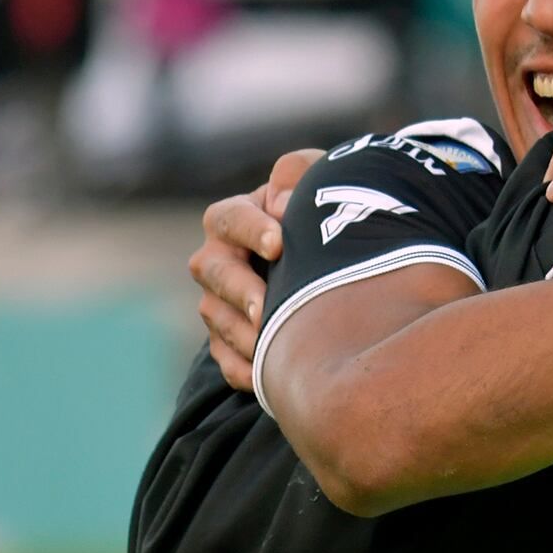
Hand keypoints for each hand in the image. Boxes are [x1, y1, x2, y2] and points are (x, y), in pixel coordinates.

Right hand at [188, 148, 320, 391]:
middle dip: (238, 289)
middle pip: (212, 271)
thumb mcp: (321, 181)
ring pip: (217, 318)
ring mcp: (220, 299)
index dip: (249, 229)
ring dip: (242, 334)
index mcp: (236, 216)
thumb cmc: (327, 211)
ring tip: (273, 345)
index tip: (278, 243)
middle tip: (264, 306)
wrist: (340, 256)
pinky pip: (226, 359)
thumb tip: (282, 199)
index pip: (230, 218)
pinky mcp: (229, 337)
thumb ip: (300, 174)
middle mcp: (220, 258)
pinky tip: (268, 378)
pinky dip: (244, 369)